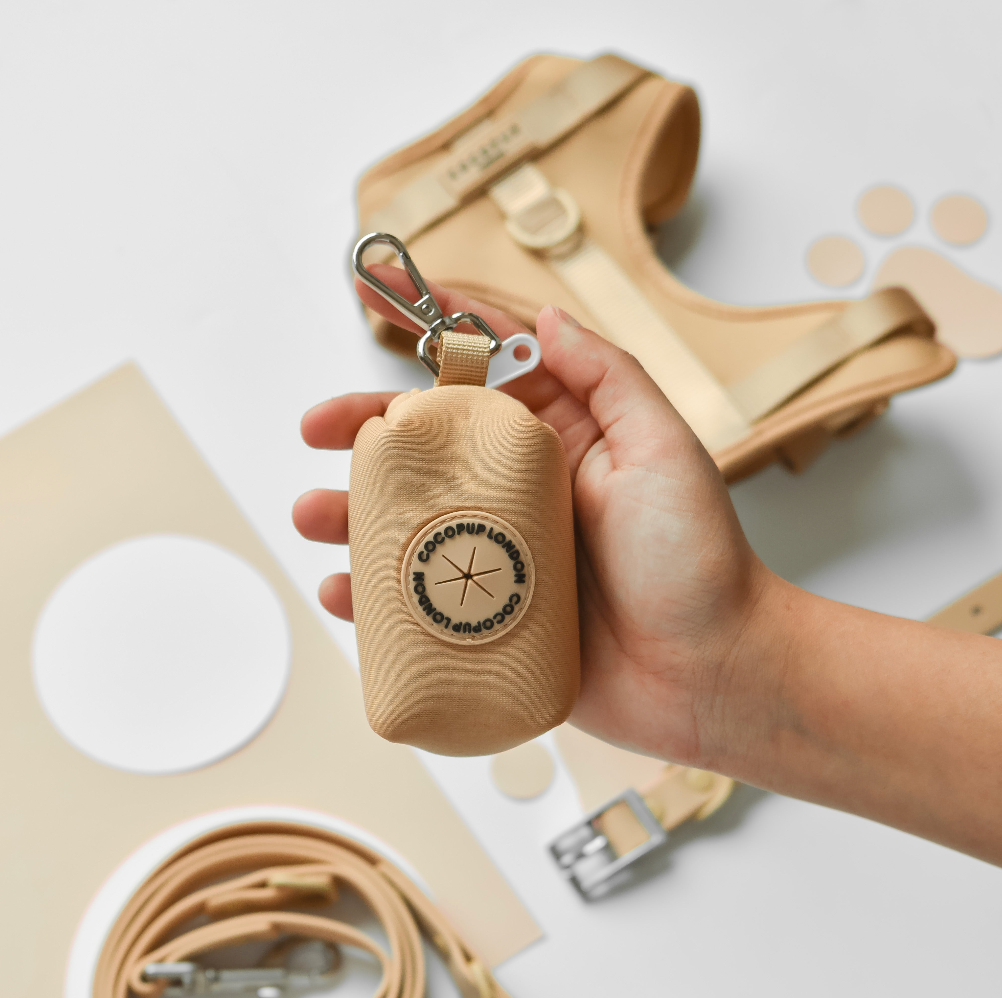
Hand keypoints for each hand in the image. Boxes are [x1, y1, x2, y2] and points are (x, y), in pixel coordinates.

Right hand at [294, 267, 775, 767]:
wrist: (713, 673)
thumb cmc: (696, 557)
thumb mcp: (662, 447)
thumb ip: (606, 377)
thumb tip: (545, 318)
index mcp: (560, 445)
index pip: (485, 376)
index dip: (430, 334)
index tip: (376, 296)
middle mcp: (522, 495)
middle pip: (428, 451)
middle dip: (366, 433)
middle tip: (316, 429)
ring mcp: (502, 559)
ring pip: (410, 524)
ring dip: (353, 515)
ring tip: (310, 515)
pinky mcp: (492, 621)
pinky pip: (419, 601)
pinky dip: (374, 599)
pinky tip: (341, 592)